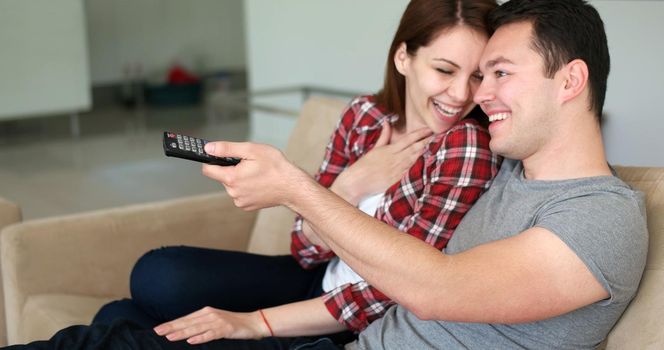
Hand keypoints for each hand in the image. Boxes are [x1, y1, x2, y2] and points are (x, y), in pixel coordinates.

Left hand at [153, 307, 267, 343]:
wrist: (254, 323)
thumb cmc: (233, 324)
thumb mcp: (215, 321)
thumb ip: (202, 324)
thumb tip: (186, 331)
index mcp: (206, 312)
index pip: (185, 319)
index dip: (172, 323)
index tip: (158, 328)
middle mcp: (210, 314)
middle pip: (188, 322)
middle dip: (172, 327)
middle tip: (158, 331)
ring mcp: (218, 321)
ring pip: (197, 328)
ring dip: (182, 333)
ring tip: (170, 337)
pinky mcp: (226, 329)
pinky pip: (211, 334)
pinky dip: (201, 337)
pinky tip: (191, 341)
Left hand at [202, 141, 313, 209]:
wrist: (292, 187)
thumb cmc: (276, 167)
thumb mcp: (251, 150)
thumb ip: (227, 149)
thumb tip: (208, 148)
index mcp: (232, 178)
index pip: (208, 170)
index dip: (212, 160)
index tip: (220, 157)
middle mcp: (233, 193)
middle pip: (222, 177)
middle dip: (232, 169)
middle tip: (249, 164)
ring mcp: (240, 201)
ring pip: (232, 186)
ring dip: (239, 179)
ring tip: (256, 174)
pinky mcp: (247, 206)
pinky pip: (240, 194)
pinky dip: (246, 188)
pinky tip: (258, 183)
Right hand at [331, 121, 432, 204]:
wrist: (357, 181)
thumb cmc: (364, 165)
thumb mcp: (374, 148)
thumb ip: (384, 136)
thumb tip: (387, 122)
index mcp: (390, 149)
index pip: (409, 139)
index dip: (420, 133)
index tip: (430, 129)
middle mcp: (395, 158)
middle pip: (416, 148)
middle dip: (428, 142)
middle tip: (440, 136)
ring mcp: (397, 169)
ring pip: (416, 159)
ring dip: (427, 154)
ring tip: (439, 148)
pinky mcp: (397, 180)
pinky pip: (411, 173)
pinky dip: (420, 169)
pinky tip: (429, 166)